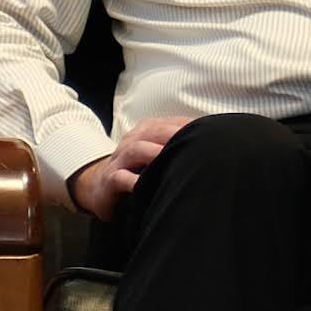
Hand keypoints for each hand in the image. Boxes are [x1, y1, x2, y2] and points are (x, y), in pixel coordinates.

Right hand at [66, 114, 199, 221]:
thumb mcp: (154, 154)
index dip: (189, 125)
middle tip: (197, 141)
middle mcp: (131, 142)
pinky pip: (120, 178)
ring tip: (171, 156)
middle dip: (174, 134)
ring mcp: (119, 160)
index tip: (211, 131)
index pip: (169, 123)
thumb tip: (210, 145)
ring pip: (136, 150)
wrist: (98, 187)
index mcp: (145, 132)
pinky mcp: (109, 181)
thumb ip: (174, 147)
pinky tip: (144, 184)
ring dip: (154, 152)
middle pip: (154, 131)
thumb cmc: (135, 170)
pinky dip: (133, 180)